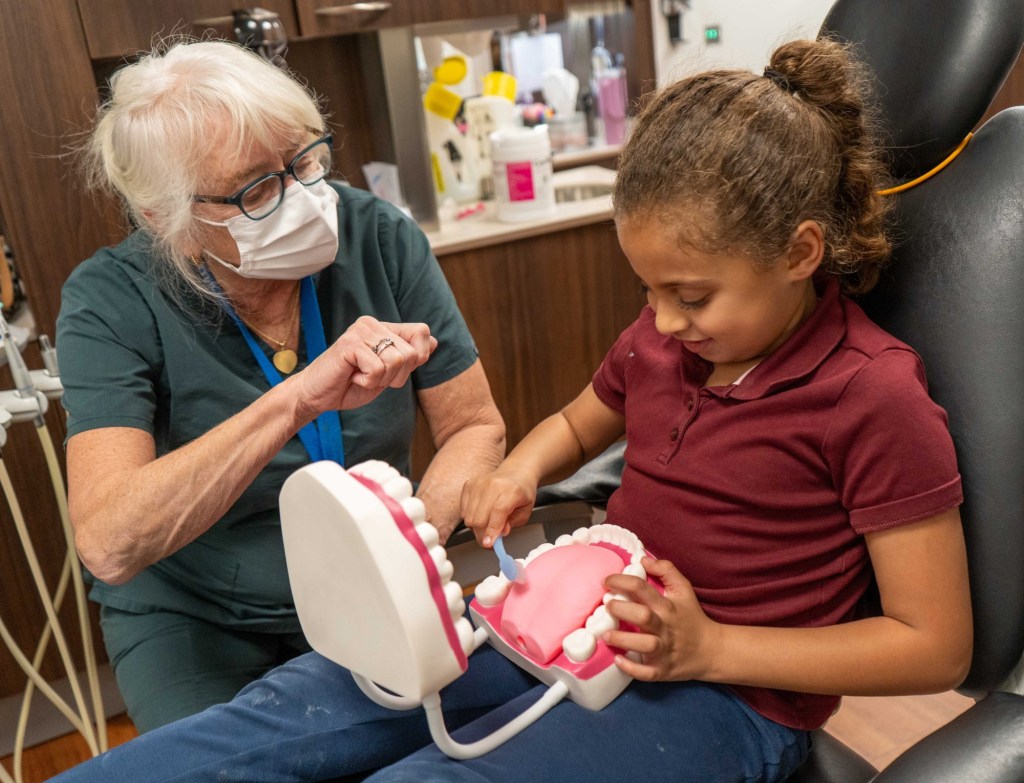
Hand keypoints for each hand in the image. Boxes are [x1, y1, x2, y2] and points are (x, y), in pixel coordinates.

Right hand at [294, 316, 435, 417]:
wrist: (318, 396)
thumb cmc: (350, 385)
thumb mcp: (388, 373)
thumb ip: (408, 358)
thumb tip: (433, 341)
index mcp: (384, 328)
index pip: (421, 332)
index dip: (417, 357)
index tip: (392, 369)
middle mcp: (373, 324)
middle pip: (412, 353)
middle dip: (396, 376)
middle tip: (371, 376)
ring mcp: (360, 331)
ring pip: (396, 361)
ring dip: (381, 379)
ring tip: (360, 376)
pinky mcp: (349, 344)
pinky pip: (377, 369)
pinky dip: (367, 381)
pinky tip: (352, 376)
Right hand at [460, 467, 536, 546]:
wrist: (515, 473)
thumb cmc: (521, 492)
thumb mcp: (525, 511)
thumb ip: (512, 524)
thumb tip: (499, 534)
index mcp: (512, 490)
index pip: (498, 512)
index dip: (492, 531)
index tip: (489, 544)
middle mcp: (492, 485)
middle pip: (479, 519)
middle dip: (483, 535)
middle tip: (491, 540)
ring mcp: (478, 484)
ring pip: (469, 518)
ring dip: (477, 528)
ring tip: (488, 524)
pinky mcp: (468, 485)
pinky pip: (463, 511)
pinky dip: (471, 518)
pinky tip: (482, 514)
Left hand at [602, 557, 720, 681]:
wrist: (711, 651)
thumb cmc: (691, 617)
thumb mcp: (683, 590)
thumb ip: (666, 570)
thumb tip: (642, 560)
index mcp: (667, 606)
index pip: (642, 589)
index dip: (622, 581)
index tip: (607, 581)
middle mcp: (665, 627)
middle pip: (643, 616)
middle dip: (621, 609)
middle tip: (606, 605)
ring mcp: (664, 650)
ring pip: (645, 645)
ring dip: (623, 640)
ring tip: (606, 635)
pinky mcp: (663, 670)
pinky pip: (647, 673)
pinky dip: (632, 668)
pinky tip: (619, 660)